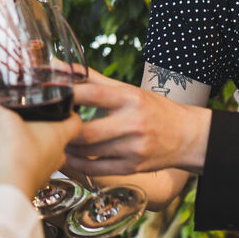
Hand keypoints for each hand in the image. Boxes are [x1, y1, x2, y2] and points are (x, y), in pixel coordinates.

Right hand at [0, 84, 83, 198]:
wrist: (9, 188)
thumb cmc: (17, 154)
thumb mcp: (2, 121)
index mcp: (58, 135)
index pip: (75, 121)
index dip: (70, 112)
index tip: (63, 107)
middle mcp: (55, 154)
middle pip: (51, 136)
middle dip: (33, 126)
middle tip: (20, 117)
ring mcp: (42, 169)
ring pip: (31, 151)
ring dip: (14, 141)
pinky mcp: (27, 180)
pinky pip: (17, 164)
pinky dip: (3, 156)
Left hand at [65, 69, 210, 175]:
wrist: (186, 136)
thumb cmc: (152, 109)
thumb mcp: (127, 89)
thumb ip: (91, 79)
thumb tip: (59, 67)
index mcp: (131, 98)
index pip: (92, 95)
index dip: (68, 95)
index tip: (52, 96)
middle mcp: (133, 124)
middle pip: (87, 132)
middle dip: (65, 130)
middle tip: (52, 125)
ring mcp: (133, 149)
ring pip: (89, 153)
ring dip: (67, 148)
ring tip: (57, 139)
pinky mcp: (132, 167)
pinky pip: (96, 170)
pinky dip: (77, 165)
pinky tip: (69, 157)